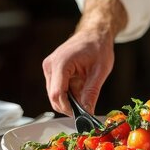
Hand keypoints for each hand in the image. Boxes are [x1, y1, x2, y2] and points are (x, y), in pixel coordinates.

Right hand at [43, 0, 127, 115]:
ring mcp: (49, 68)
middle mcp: (50, 66)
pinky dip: (69, 95)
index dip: (68, 108)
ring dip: (69, 101)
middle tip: (86, 110)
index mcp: (61, 63)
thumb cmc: (98, 48)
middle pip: (54, 97)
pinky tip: (81, 91)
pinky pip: (57, 89)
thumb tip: (88, 111)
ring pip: (55, 95)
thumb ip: (92, 91)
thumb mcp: (100, 71)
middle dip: (69, 107)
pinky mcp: (52, 71)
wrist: (95, 34)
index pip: (57, 94)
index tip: (81, 116)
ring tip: (86, 98)